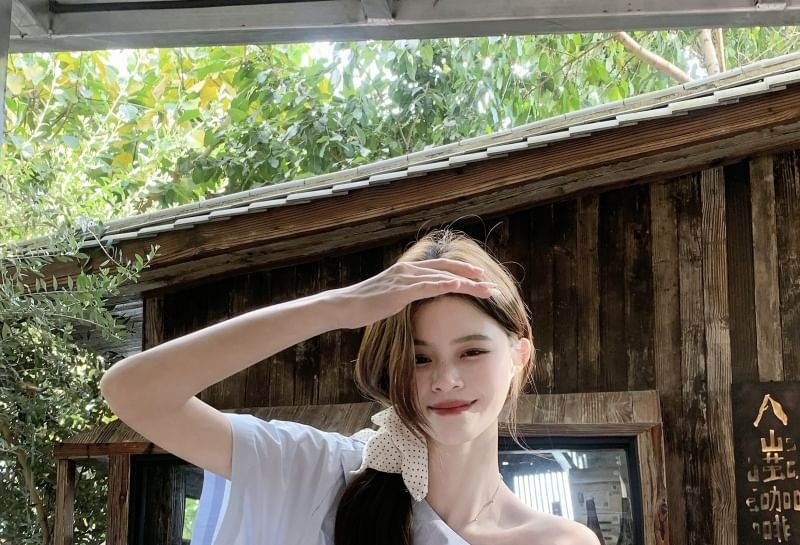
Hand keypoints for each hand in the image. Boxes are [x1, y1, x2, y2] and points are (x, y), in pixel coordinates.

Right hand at [330, 258, 497, 329]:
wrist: (344, 307)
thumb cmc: (366, 305)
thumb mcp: (392, 297)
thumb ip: (408, 293)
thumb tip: (420, 298)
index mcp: (409, 270)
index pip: (442, 268)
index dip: (463, 271)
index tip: (482, 277)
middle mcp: (409, 270)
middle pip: (448, 269)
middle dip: (472, 276)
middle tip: (493, 284)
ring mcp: (404, 279)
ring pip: (442, 277)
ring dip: (466, 282)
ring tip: (485, 288)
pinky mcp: (399, 291)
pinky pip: (426, 286)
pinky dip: (443, 284)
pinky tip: (458, 284)